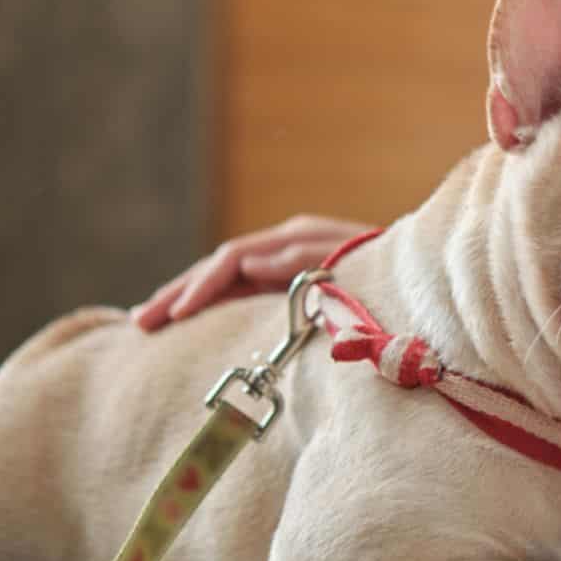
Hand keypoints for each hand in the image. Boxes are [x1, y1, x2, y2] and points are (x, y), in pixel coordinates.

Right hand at [130, 214, 366, 331]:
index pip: (233, 259)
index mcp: (296, 238)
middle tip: (141, 322)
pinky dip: (209, 303)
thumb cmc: (389, 276)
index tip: (177, 314)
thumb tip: (248, 263)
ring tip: (147, 322)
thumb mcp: (349, 266)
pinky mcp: (290, 283)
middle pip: (218, 266)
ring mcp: (285, 264)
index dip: (202, 286)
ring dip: (185, 299)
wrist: (419, 282)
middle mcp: (285, 245)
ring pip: (223, 279)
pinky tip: (186, 319)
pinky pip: (239, 291)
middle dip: (178, 293)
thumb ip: (302, 262)